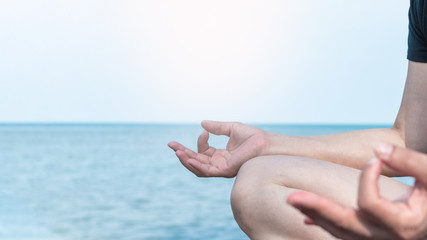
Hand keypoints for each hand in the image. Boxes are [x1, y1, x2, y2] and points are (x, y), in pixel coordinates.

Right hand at [168, 120, 266, 177]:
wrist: (265, 143)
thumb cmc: (253, 137)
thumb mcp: (230, 128)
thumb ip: (217, 128)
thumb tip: (202, 124)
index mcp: (221, 156)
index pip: (203, 152)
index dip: (199, 142)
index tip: (204, 131)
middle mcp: (220, 164)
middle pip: (196, 161)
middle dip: (183, 154)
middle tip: (171, 144)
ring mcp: (222, 169)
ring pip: (198, 168)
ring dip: (186, 160)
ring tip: (176, 151)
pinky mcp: (225, 171)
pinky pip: (206, 171)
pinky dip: (195, 164)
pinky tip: (188, 157)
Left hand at [287, 144, 426, 239]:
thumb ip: (409, 161)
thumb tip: (377, 149)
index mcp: (404, 226)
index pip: (370, 203)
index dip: (368, 176)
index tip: (375, 158)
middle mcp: (387, 239)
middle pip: (345, 225)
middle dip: (317, 208)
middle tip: (290, 197)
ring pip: (340, 233)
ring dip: (316, 214)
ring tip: (292, 200)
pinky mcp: (373, 239)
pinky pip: (344, 235)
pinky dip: (325, 224)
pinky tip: (307, 217)